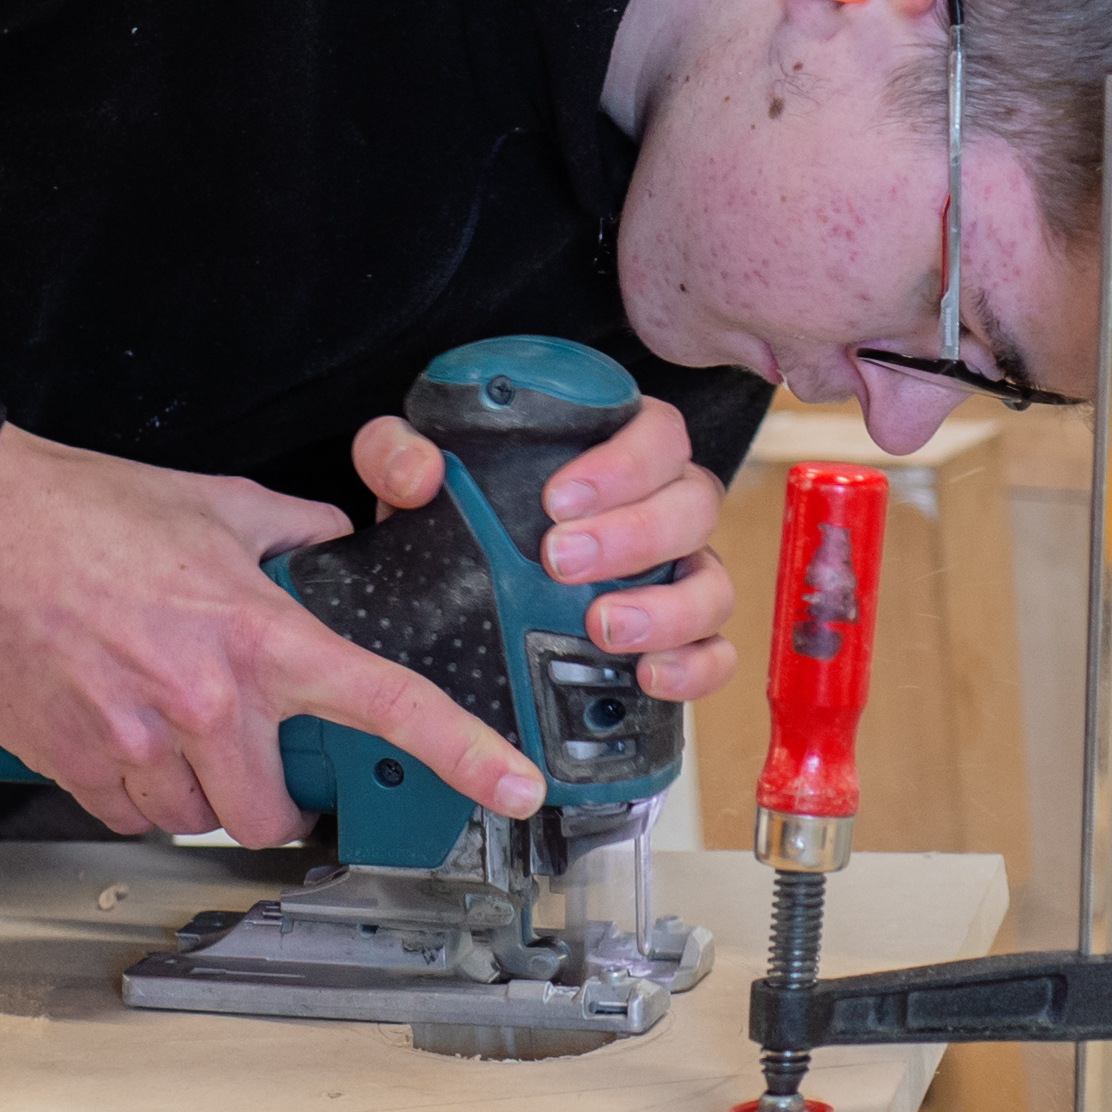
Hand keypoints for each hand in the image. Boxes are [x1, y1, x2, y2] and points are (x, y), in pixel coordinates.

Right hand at [0, 425, 544, 843]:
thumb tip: (332, 536)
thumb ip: (291, 531)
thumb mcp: (215, 507)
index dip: (464, 751)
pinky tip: (117, 730)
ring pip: (197, 817)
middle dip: (267, 792)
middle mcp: (206, 702)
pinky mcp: (78, 763)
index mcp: (259, 636)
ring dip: (194, 788)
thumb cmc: (81, 513)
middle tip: (244, 746)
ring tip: (164, 722)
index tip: (513, 782)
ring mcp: (138, 741)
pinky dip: (132, 790)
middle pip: (273, 812)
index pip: (386, 702)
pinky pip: (130, 814)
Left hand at [352, 394, 739, 704]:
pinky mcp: (681, 640)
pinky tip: (647, 677)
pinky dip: (694, 668)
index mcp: (616, 451)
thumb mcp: (412, 477)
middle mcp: (662, 508)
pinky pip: (716, 654)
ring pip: (712, 583)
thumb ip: (396, 454)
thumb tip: (419, 472)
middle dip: (635, 535)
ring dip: (667, 608)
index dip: (623, 463)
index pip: (656, 434)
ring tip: (603, 626)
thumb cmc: (456, 519)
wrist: (447, 594)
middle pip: (695, 504)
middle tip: (562, 561)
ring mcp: (678, 576)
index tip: (558, 499)